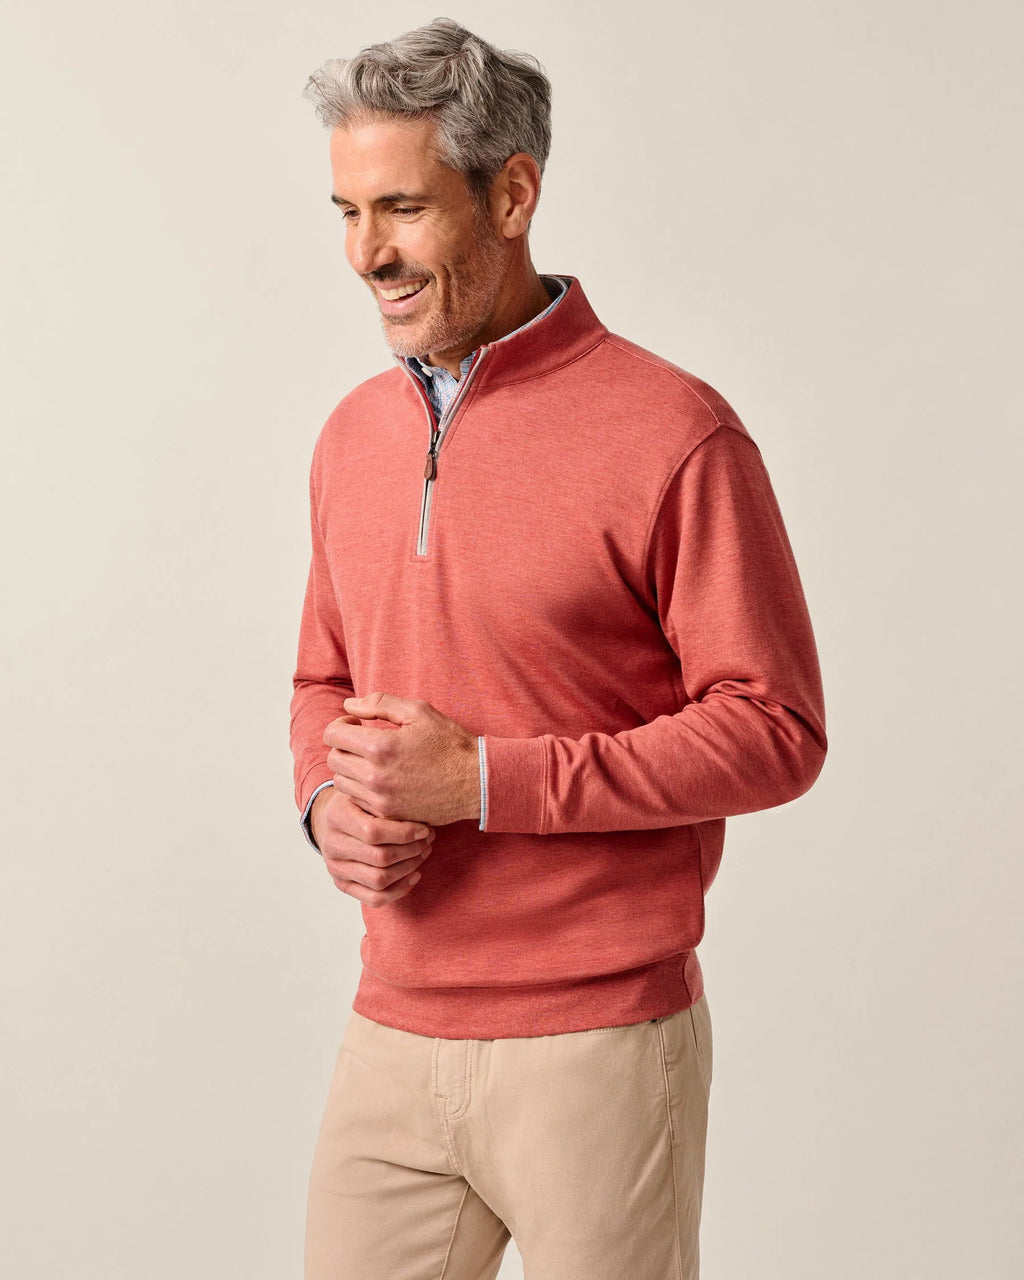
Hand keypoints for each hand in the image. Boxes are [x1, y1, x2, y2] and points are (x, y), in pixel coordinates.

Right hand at [310, 783, 435, 908]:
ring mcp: (336, 868)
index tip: (425, 829)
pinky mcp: (342, 885)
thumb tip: (423, 811)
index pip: (374, 832)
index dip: (405, 833)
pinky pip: (375, 898)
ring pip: (379, 880)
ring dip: (408, 869)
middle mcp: (331, 845)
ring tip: (423, 854)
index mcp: (337, 817)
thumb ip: (386, 800)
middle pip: (380, 858)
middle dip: (411, 851)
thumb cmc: (357, 802)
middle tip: (428, 840)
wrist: (330, 819)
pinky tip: (415, 874)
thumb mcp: (367, 792)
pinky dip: (400, 890)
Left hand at [323, 692, 480, 826]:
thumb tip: (349, 705)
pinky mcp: (388, 816)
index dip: (340, 725)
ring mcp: (380, 800)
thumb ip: (379, 703)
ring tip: (372, 761)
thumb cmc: (448, 743)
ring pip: (342, 783)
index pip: (332, 735)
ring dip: (350, 768)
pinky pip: (357, 801)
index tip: (356, 724)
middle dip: (343, 746)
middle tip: (362, 740)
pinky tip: (381, 779)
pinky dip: (361, 789)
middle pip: (333, 759)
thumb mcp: (418, 712)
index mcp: (380, 747)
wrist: (476, 782)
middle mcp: (375, 777)